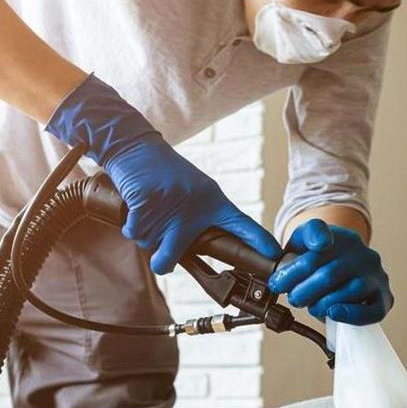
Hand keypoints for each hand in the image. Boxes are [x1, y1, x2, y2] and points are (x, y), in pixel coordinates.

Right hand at [105, 135, 280, 273]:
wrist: (135, 146)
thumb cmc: (163, 172)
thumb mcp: (192, 190)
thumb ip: (199, 218)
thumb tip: (193, 250)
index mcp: (211, 200)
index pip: (241, 223)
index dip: (259, 241)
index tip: (275, 254)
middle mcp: (194, 206)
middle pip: (173, 256)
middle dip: (164, 260)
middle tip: (162, 254)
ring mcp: (169, 206)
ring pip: (149, 244)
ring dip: (145, 232)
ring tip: (150, 207)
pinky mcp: (146, 203)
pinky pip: (134, 232)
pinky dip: (131, 223)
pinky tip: (138, 204)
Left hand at [268, 219, 392, 324]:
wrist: (341, 272)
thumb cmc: (316, 262)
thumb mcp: (300, 248)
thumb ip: (289, 252)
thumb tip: (283, 272)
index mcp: (339, 235)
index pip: (316, 236)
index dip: (299, 261)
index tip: (280, 280)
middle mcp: (361, 251)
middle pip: (329, 273)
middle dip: (303, 291)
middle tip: (292, 298)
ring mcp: (375, 274)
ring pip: (350, 291)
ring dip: (323, 304)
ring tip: (312, 306)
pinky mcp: (384, 297)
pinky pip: (373, 310)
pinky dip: (351, 314)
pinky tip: (333, 313)